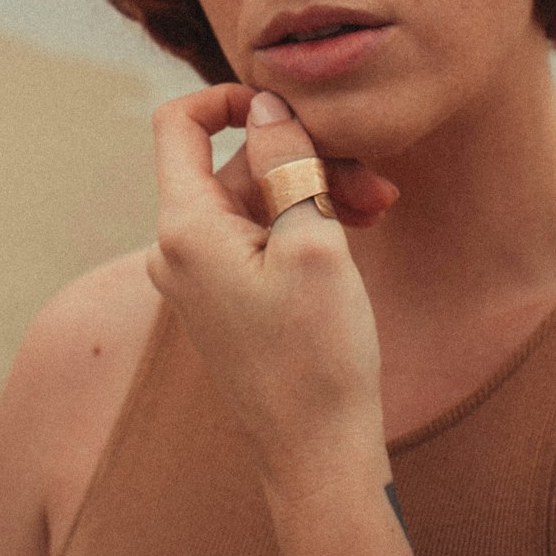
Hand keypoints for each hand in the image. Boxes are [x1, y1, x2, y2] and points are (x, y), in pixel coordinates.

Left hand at [147, 85, 395, 495]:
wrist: (318, 457)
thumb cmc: (317, 355)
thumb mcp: (313, 242)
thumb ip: (286, 162)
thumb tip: (265, 104)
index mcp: (185, 228)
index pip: (178, 123)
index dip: (230, 98)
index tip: (290, 107)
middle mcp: (178, 248)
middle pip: (234, 163)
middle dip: (304, 159)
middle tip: (375, 183)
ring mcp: (199, 275)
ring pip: (255, 198)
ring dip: (314, 192)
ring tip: (378, 210)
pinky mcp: (224, 296)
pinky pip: (258, 234)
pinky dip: (303, 222)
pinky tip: (356, 230)